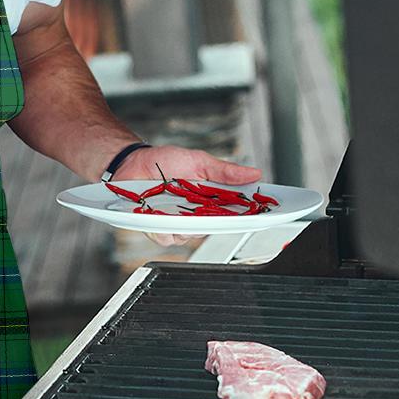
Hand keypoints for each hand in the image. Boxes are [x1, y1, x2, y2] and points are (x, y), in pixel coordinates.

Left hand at [114, 145, 262, 247]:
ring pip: (191, 236)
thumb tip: (254, 173)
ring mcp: (177, 223)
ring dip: (187, 222)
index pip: (235, 213)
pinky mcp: (157, 228)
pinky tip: (160, 213)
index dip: (250, 216)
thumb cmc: (165, 162)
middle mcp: (196, 215)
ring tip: (178, 204)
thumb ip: (225, 172)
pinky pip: (167, 237)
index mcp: (210, 200)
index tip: (265, 214)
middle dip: (218, 221)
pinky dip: (165, 227)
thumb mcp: (199, 161)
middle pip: (215, 228)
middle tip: (214, 207)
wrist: (133, 162)